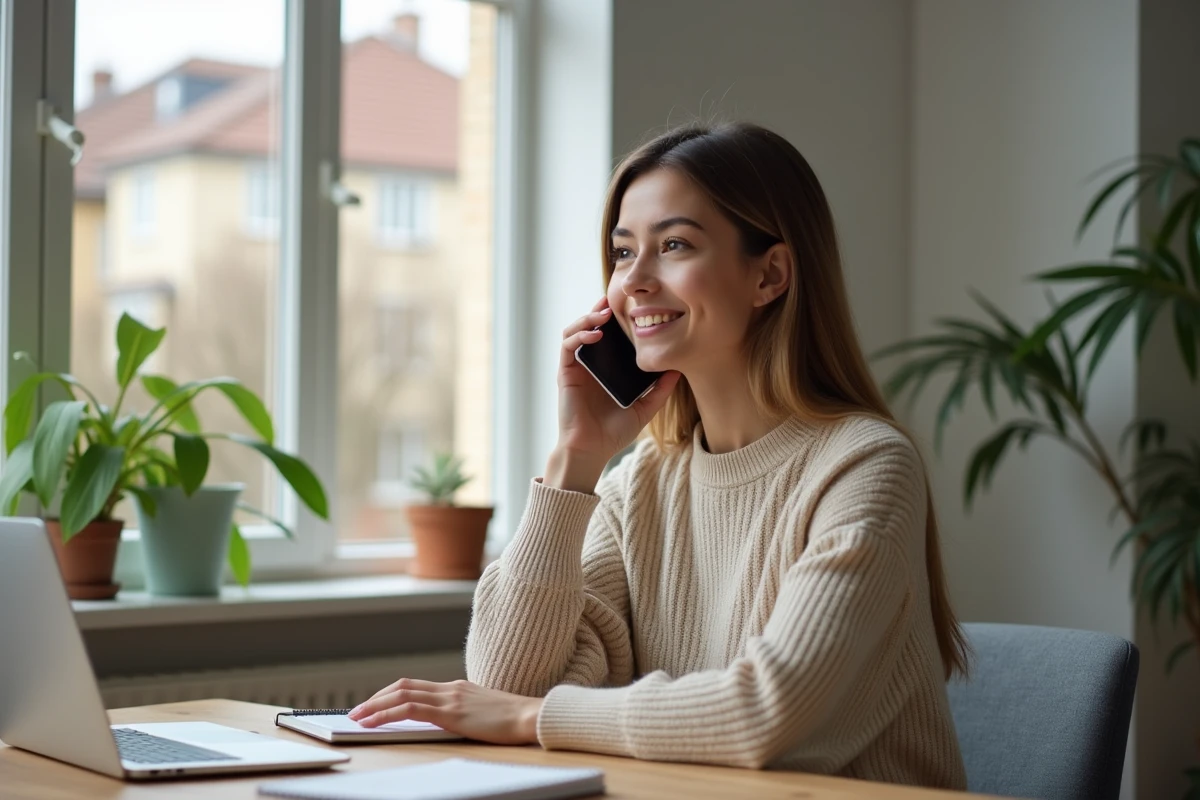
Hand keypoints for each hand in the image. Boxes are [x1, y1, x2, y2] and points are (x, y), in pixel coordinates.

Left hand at [347, 678, 543, 745]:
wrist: (531, 716)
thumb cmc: (513, 720)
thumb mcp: (484, 712)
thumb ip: (465, 713)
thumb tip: (450, 722)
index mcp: (457, 688)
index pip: (416, 685)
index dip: (391, 694)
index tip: (375, 705)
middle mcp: (450, 688)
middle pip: (403, 685)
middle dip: (376, 698)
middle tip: (357, 711)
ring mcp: (450, 698)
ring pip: (402, 695)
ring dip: (375, 706)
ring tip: (357, 717)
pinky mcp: (451, 712)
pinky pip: (411, 709)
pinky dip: (387, 713)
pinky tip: (374, 722)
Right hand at [552, 297, 680, 488]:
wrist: (591, 450)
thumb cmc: (613, 432)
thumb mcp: (645, 408)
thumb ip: (660, 390)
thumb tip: (678, 370)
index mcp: (607, 368)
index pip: (609, 335)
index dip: (616, 318)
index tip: (633, 305)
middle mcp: (590, 364)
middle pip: (591, 326)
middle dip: (601, 309)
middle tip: (615, 299)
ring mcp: (576, 366)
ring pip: (575, 330)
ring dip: (588, 317)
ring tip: (604, 313)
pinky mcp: (565, 372)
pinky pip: (568, 346)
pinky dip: (580, 335)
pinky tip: (595, 333)